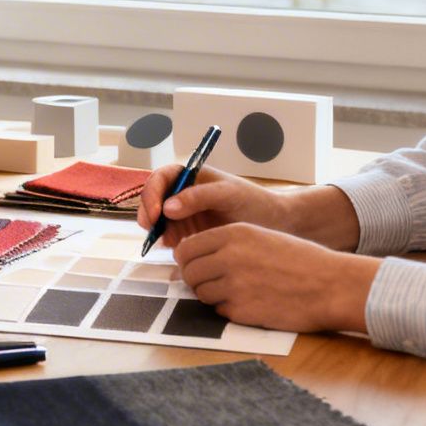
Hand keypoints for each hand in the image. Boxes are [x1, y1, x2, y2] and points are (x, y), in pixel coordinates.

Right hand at [135, 166, 361, 251]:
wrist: (276, 225)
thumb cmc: (255, 202)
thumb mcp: (229, 194)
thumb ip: (198, 197)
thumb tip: (167, 207)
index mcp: (192, 175)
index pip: (162, 177)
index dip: (152, 192)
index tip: (157, 213)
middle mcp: (184, 192)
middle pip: (154, 198)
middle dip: (149, 212)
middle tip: (153, 231)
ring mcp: (186, 213)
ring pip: (159, 219)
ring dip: (157, 229)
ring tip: (169, 243)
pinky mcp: (190, 232)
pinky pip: (170, 235)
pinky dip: (167, 241)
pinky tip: (177, 249)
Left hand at [174, 223, 380, 332]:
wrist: (331, 285)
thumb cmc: (300, 260)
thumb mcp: (261, 236)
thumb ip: (226, 244)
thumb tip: (190, 257)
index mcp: (233, 234)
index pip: (186, 248)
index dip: (186, 260)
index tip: (193, 266)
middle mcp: (229, 257)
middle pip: (189, 272)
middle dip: (195, 280)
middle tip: (212, 283)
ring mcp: (234, 285)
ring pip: (201, 294)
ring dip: (212, 296)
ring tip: (238, 291)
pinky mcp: (242, 311)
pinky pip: (220, 311)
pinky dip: (230, 310)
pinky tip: (252, 303)